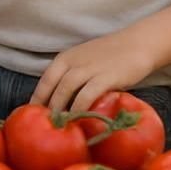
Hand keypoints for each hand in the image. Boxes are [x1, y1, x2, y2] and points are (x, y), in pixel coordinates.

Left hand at [32, 33, 157, 116]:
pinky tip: (79, 120)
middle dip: (46, 107)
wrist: (138, 44)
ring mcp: (88, 68)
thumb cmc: (111, 57)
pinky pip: (87, 94)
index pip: (45, 80)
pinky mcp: (105, 77)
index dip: (37, 98)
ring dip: (59, 108)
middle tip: (45, 126)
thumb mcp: (85, 62)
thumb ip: (74, 77)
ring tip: (58, 126)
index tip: (32, 115)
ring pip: (65, 89)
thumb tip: (62, 103)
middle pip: (52, 86)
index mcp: (65, 58)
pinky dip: (80, 108)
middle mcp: (73, 62)